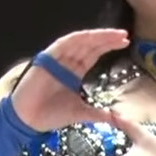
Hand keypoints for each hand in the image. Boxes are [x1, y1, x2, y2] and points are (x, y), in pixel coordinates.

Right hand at [11, 28, 130, 130]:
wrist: (29, 120)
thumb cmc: (52, 115)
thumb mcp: (82, 113)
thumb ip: (99, 114)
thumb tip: (118, 119)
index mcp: (75, 71)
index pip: (94, 53)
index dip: (108, 46)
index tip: (125, 42)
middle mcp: (67, 62)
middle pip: (90, 45)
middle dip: (107, 39)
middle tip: (124, 35)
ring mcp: (57, 60)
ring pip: (78, 42)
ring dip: (95, 36)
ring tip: (113, 34)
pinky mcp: (46, 59)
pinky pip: (62, 45)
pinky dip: (75, 39)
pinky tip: (89, 36)